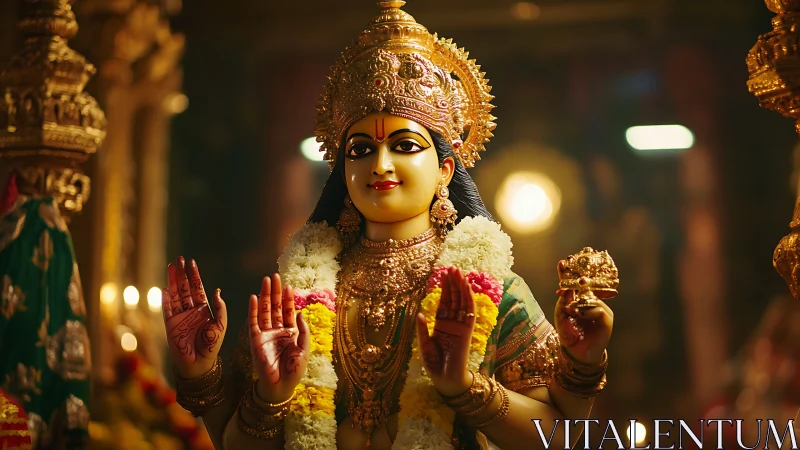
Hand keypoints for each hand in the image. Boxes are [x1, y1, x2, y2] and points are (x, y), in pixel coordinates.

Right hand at [162, 256, 227, 378]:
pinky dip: (166, 299)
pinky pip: (167, 309)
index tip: (191, 262)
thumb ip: (220, 308)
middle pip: (185, 288)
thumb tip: (217, 291)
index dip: (194, 275)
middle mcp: (190, 310)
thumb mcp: (220, 325)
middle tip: (179, 259)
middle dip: (182, 274)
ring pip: (175, 295)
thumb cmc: (212, 345)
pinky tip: (165, 288)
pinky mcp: (170, 325)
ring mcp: (179, 316)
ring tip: (171, 267)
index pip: (198, 288)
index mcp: (203, 309)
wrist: (199, 363)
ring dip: (173, 281)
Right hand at [249, 274, 309, 403]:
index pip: (288, 311)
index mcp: (290, 332)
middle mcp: (277, 330)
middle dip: (275, 292)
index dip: (288, 298)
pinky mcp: (255, 340)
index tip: (288, 285)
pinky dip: (253, 309)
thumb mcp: (304, 349)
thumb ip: (303, 330)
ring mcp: (265, 334)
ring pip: (264, 311)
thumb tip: (299, 312)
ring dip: (264, 296)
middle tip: (274, 276)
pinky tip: (253, 297)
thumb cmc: (294, 370)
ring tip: (265, 281)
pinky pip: (253, 322)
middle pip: (275, 306)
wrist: (281, 385)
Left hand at [416, 267, 474, 396]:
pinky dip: (468, 300)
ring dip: (462, 287)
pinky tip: (467, 288)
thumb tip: (419, 314)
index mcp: (441, 324)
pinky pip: (469, 313)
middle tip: (453, 268)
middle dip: (454, 283)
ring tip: (459, 273)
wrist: (446, 379)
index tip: (445, 274)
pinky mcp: (467, 331)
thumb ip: (422, 329)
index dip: (445, 288)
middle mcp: (452, 323)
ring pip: (462, 303)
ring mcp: (460, 326)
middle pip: (454, 299)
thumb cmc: (434, 364)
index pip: (445, 302)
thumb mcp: (424, 345)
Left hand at [554, 289, 613, 365]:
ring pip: (593, 299)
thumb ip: (562, 304)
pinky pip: (599, 310)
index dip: (570, 282)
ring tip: (575, 314)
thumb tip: (565, 290)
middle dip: (576, 296)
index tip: (560, 279)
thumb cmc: (569, 337)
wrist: (577, 354)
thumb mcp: (561, 318)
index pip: (580, 288)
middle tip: (569, 306)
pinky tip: (582, 317)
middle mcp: (593, 306)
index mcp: (583, 303)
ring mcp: (602, 312)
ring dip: (581, 305)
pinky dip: (589, 312)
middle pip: (587, 290)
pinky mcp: (607, 321)